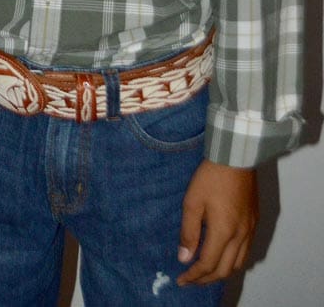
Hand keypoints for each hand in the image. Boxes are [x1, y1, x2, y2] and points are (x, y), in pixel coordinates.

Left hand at [177, 160, 258, 285]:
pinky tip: (222, 255)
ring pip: (238, 263)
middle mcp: (241, 236)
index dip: (194, 275)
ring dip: (221, 271)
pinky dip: (232, 261)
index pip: (208, 264)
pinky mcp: (254, 222)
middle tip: (191, 279)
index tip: (181, 279)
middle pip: (225, 270)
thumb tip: (184, 258)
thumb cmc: (211, 176)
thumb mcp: (192, 202)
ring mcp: (250, 230)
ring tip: (205, 271)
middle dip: (206, 279)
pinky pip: (246, 251)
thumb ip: (189, 232)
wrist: (236, 156)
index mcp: (224, 232)